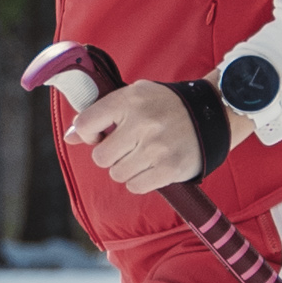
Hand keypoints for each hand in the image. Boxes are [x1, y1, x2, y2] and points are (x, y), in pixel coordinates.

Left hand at [69, 80, 203, 193]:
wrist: (212, 114)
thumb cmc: (165, 106)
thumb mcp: (135, 96)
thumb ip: (101, 113)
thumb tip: (69, 137)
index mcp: (130, 99)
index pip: (86, 123)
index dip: (86, 134)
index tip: (99, 134)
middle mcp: (142, 122)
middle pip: (100, 156)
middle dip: (109, 155)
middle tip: (125, 147)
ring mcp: (156, 147)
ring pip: (117, 173)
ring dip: (126, 169)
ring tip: (142, 155)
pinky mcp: (169, 168)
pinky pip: (135, 186)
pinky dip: (139, 181)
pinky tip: (151, 167)